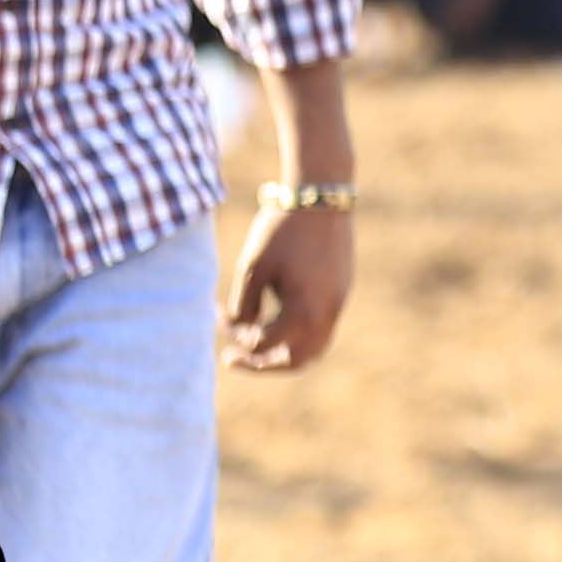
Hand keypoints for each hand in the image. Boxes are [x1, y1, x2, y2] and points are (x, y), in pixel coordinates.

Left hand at [226, 201, 351, 372]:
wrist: (320, 198)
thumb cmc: (281, 231)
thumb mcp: (252, 268)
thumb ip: (244, 306)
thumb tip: (244, 328)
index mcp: (303, 312)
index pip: (265, 345)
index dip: (236, 339)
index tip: (218, 319)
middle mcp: (327, 314)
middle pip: (296, 361)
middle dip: (263, 363)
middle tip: (236, 358)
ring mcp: (339, 304)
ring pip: (314, 347)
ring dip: (284, 351)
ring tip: (258, 341)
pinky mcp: (342, 292)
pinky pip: (322, 326)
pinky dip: (298, 333)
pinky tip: (277, 316)